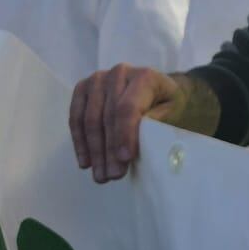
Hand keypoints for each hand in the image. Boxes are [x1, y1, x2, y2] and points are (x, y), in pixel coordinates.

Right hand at [67, 65, 181, 182]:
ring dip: (94, 151)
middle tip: (112, 176)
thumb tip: (134, 143)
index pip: (128, 108)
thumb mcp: (172, 112)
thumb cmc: (167, 103)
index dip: (124, 134)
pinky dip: (80, 142)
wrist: (157, 89)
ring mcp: (97, 79)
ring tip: (101, 175)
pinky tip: (86, 162)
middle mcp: (119, 73)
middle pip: (107, 117)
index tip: (125, 159)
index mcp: (145, 76)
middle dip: (109, 150)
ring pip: (90, 120)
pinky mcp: (82, 88)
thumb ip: (155, 123)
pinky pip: (76, 118)